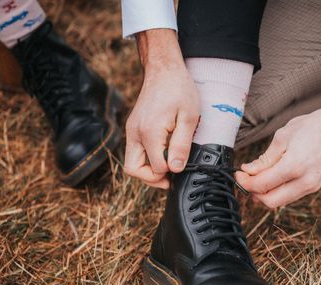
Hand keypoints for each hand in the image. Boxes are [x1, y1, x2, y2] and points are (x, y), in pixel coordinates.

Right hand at [124, 30, 199, 188]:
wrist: (164, 70)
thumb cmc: (179, 90)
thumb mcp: (189, 118)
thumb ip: (181, 145)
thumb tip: (175, 169)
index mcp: (149, 132)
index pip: (156, 168)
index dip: (170, 173)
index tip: (182, 166)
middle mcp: (135, 133)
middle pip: (133, 170)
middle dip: (152, 178)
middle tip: (171, 176)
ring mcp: (131, 131)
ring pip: (132, 163)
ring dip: (148, 170)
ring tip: (169, 164)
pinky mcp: (132, 129)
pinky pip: (135, 153)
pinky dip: (147, 159)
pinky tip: (163, 153)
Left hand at [234, 108, 320, 207]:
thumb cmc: (313, 126)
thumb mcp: (283, 137)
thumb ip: (265, 158)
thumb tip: (249, 171)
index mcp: (294, 166)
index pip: (262, 185)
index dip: (246, 182)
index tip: (239, 174)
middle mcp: (304, 181)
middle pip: (270, 201)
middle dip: (254, 193)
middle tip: (246, 179)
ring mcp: (311, 187)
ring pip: (281, 202)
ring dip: (265, 194)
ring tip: (258, 179)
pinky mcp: (314, 187)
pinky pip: (290, 196)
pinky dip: (278, 191)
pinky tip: (272, 179)